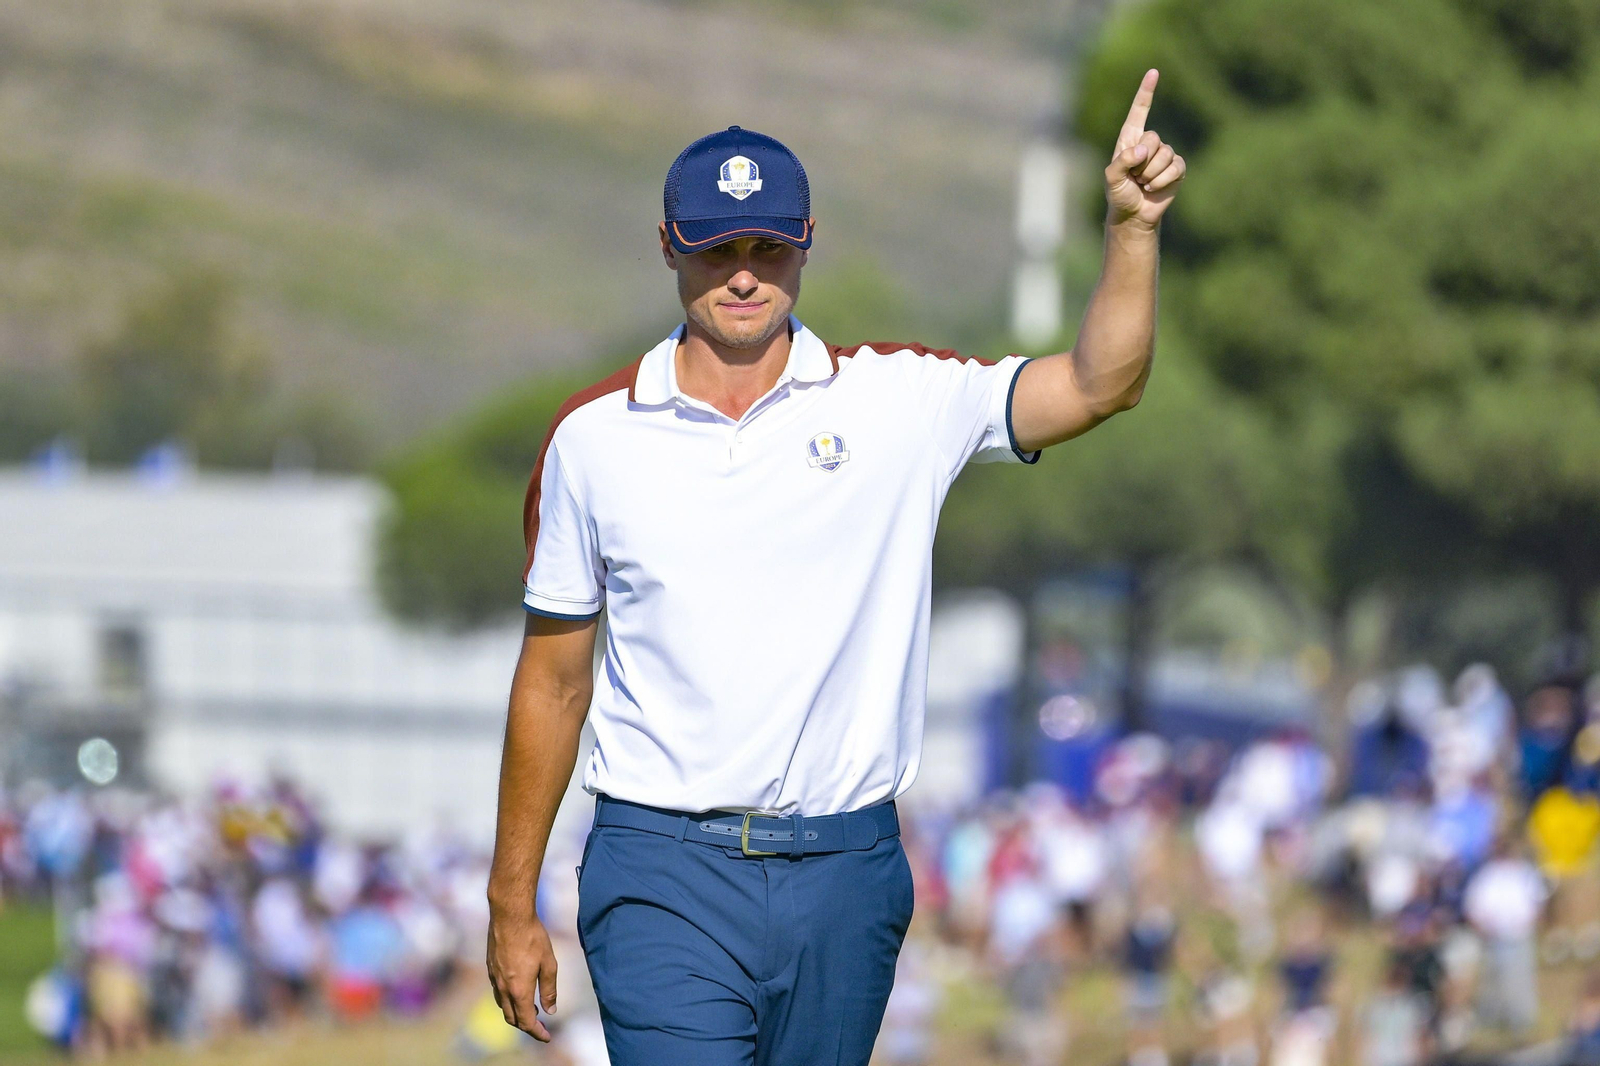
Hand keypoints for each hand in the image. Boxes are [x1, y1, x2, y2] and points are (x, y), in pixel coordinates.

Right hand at [486, 903, 558, 1041]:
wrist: (509, 916)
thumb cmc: (533, 938)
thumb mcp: (549, 964)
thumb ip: (549, 989)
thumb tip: (550, 1010)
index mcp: (519, 991)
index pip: (527, 1022)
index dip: (537, 1033)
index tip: (547, 1037)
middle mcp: (503, 989)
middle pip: (512, 1018)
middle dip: (526, 1025)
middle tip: (540, 1025)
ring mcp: (494, 979)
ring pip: (502, 1006)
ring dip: (516, 1012)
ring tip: (531, 1008)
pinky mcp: (490, 968)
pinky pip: (498, 993)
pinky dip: (508, 1000)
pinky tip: (517, 991)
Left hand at [1104, 68, 1185, 230]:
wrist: (1134, 214)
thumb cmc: (1119, 194)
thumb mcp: (1111, 178)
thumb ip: (1121, 162)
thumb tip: (1142, 151)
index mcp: (1130, 139)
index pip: (1139, 111)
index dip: (1146, 92)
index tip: (1153, 72)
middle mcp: (1148, 143)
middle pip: (1153, 138)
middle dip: (1143, 161)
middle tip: (1135, 177)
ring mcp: (1164, 154)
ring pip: (1165, 155)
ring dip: (1151, 174)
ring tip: (1143, 184)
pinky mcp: (1176, 168)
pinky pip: (1175, 167)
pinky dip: (1163, 181)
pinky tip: (1154, 189)